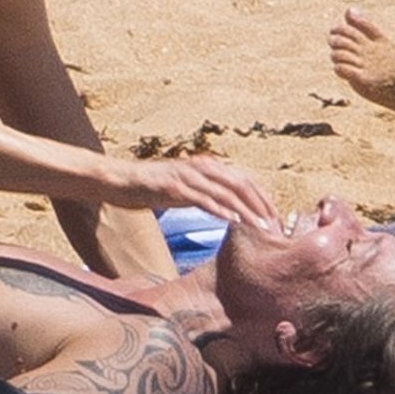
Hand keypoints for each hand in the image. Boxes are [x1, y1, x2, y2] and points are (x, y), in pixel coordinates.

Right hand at [105, 155, 278, 229]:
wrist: (118, 180)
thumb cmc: (148, 187)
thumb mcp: (182, 189)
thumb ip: (203, 193)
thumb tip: (224, 208)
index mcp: (205, 166)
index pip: (244, 180)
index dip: (262, 198)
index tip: (274, 218)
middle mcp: (200, 167)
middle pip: (242, 183)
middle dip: (261, 205)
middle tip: (276, 225)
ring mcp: (187, 175)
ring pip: (227, 191)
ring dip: (247, 210)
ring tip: (261, 227)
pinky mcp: (173, 187)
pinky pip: (203, 199)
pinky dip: (221, 210)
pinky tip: (234, 221)